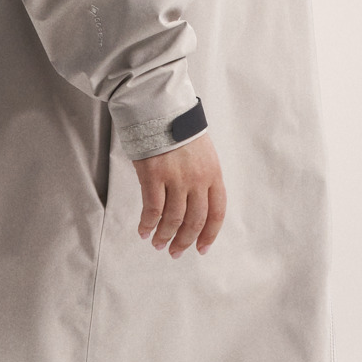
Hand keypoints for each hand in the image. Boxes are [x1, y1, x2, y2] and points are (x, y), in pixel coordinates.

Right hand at [133, 136, 225, 257]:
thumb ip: (202, 178)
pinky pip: (153, 209)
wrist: (160, 108)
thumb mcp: (202, 153)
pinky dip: (148, 224)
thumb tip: (193, 207)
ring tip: (157, 244)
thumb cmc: (178, 130)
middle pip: (195, 220)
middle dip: (185, 241)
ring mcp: (176, 178)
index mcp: (213, 174)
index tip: (201, 248)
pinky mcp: (154, 175)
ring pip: (173, 219)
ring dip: (165, 235)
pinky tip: (144, 231)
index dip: (209, 234)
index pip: (216, 212)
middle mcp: (198, 179)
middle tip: (175, 252)